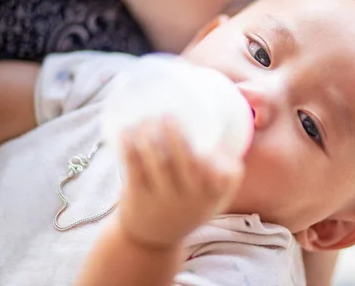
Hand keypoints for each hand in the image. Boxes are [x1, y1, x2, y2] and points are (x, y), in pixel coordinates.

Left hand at [117, 117, 243, 248]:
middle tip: (168, 115)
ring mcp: (164, 200)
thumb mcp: (213, 196)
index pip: (226, 177)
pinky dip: (130, 148)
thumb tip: (228, 132)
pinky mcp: (138, 199)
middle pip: (187, 163)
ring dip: (150, 137)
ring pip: (158, 163)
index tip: (209, 143)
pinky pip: (134, 169)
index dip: (220, 160)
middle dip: (177, 136)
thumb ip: (224, 170)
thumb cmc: (188, 204)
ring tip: (145, 119)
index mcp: (213, 195)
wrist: (153, 239)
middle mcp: (191, 199)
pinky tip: (126, 132)